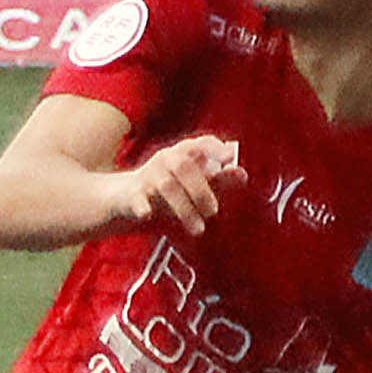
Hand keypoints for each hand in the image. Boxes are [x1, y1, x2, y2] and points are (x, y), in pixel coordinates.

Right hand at [112, 133, 240, 233]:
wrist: (129, 198)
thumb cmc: (171, 189)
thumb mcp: (198, 181)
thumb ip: (221, 179)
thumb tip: (242, 173)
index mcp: (185, 152)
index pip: (202, 144)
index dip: (215, 149)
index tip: (228, 158)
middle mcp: (166, 159)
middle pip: (184, 166)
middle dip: (201, 190)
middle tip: (213, 212)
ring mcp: (149, 174)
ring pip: (167, 186)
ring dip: (184, 208)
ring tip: (198, 229)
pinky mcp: (133, 192)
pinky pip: (138, 198)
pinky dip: (143, 206)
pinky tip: (148, 214)